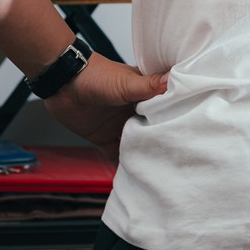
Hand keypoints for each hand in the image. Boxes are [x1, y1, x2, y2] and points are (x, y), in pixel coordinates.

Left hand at [42, 53, 167, 162]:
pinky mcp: (103, 138)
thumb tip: (173, 80)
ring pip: (135, 144)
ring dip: (142, 154)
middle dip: (159, 142)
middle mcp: (134, 112)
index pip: (165, 111)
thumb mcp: (127, 82)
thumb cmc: (97, 76)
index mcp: (145, 96)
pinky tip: (132, 173)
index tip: (187, 134)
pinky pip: (115, 154)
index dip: (175, 121)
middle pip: (152, 131)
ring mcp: (119, 126)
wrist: (63, 83)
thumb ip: (149, 85)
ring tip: (156, 169)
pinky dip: (122, 164)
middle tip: (174, 157)